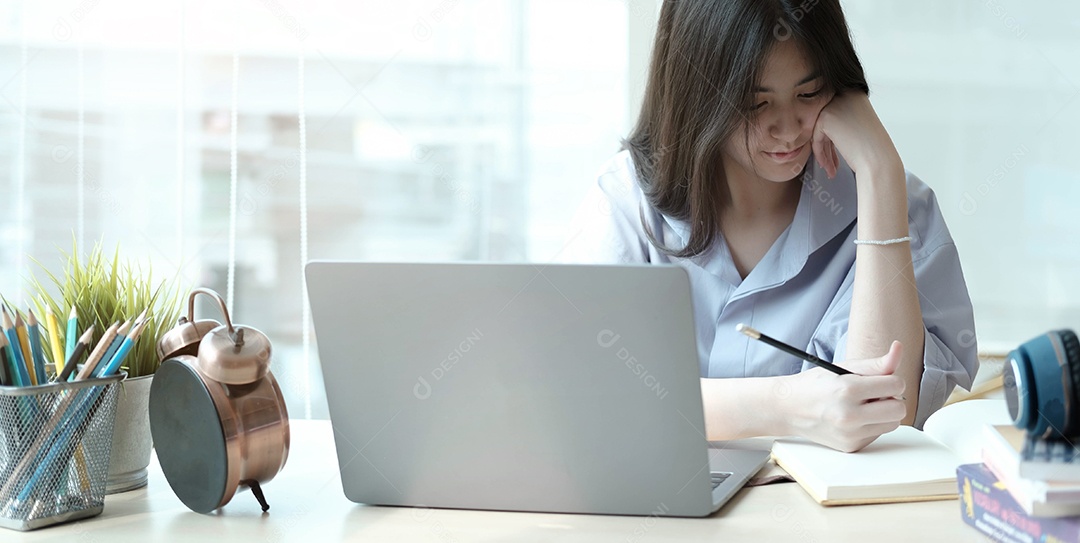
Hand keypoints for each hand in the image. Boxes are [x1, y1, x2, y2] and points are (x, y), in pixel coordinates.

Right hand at [780, 341, 906, 452]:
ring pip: (892, 424)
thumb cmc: (815, 385)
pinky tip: (853, 418)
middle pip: (899, 409)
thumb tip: (898, 350)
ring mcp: (850, 434)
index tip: (879, 380)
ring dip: (883, 414)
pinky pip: (877, 434)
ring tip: (862, 406)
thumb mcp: (843, 368)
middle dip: (891, 399)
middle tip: (872, 395)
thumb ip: (875, 363)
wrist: (789, 408)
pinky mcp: (851, 446)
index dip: (890, 380)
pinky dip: (870, 425)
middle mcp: (849, 415)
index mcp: (848, 390)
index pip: (896, 385)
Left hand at [811, 92, 901, 179]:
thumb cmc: (874, 148)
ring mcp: (834, 104)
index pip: (836, 115)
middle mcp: (845, 95)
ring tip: (831, 168)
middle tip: (831, 163)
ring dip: (825, 152)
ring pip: (820, 131)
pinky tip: (828, 166)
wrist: (878, 160)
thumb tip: (827, 125)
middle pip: (826, 122)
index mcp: (855, 94)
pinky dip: (820, 153)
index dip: (834, 137)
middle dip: (828, 146)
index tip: (835, 153)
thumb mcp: (858, 125)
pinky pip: (816, 138)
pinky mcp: (825, 117)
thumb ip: (843, 120)